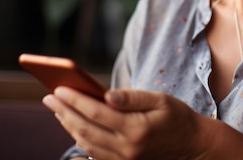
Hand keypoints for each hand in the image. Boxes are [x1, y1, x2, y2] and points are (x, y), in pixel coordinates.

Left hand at [43, 87, 210, 159]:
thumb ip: (133, 97)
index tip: (59, 89)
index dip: (75, 100)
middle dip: (65, 112)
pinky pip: (94, 155)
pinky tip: (72, 128)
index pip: (97, 113)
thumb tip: (106, 94)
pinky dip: (80, 141)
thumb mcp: (161, 100)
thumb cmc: (177, 117)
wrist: (193, 146)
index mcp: (137, 128)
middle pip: (86, 129)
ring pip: (87, 144)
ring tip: (58, 109)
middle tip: (50, 97)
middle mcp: (127, 148)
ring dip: (69, 126)